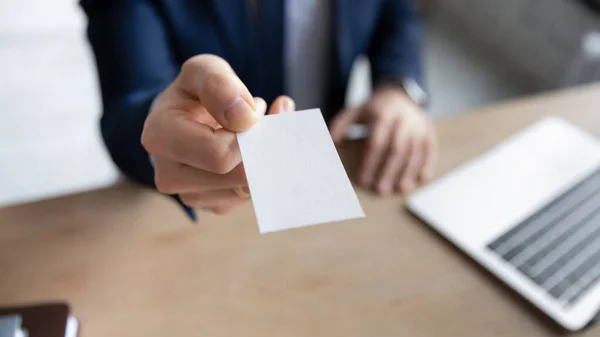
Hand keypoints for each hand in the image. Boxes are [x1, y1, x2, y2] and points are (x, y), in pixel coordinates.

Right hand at [141, 54, 294, 213]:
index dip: (248, 132)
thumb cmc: (193, 95)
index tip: (254, 109)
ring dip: (265, 158)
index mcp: (159, 137)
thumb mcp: (202, 71)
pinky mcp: (212, 206)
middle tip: (266, 120)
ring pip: (248, 189)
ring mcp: (190, 196)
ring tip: (258, 132)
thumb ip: (219, 83)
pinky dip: (262, 172)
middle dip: (262, 147)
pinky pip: (249, 197)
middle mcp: (168, 175)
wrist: (183, 121)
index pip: (219, 154)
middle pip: (237, 177)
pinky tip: (255, 150)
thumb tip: (245, 117)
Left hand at [330, 85, 436, 195]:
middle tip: (381, 190)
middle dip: (388, 171)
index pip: (376, 142)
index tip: (363, 180)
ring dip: (408, 172)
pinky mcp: (428, 130)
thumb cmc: (374, 108)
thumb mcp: (355, 111)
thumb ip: (341, 126)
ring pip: (414, 151)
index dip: (370, 163)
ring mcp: (418, 125)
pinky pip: (430, 148)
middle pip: (396, 149)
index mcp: (382, 115)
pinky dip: (427, 164)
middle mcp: (402, 120)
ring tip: (400, 189)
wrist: (399, 93)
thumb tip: (331, 143)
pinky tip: (421, 179)